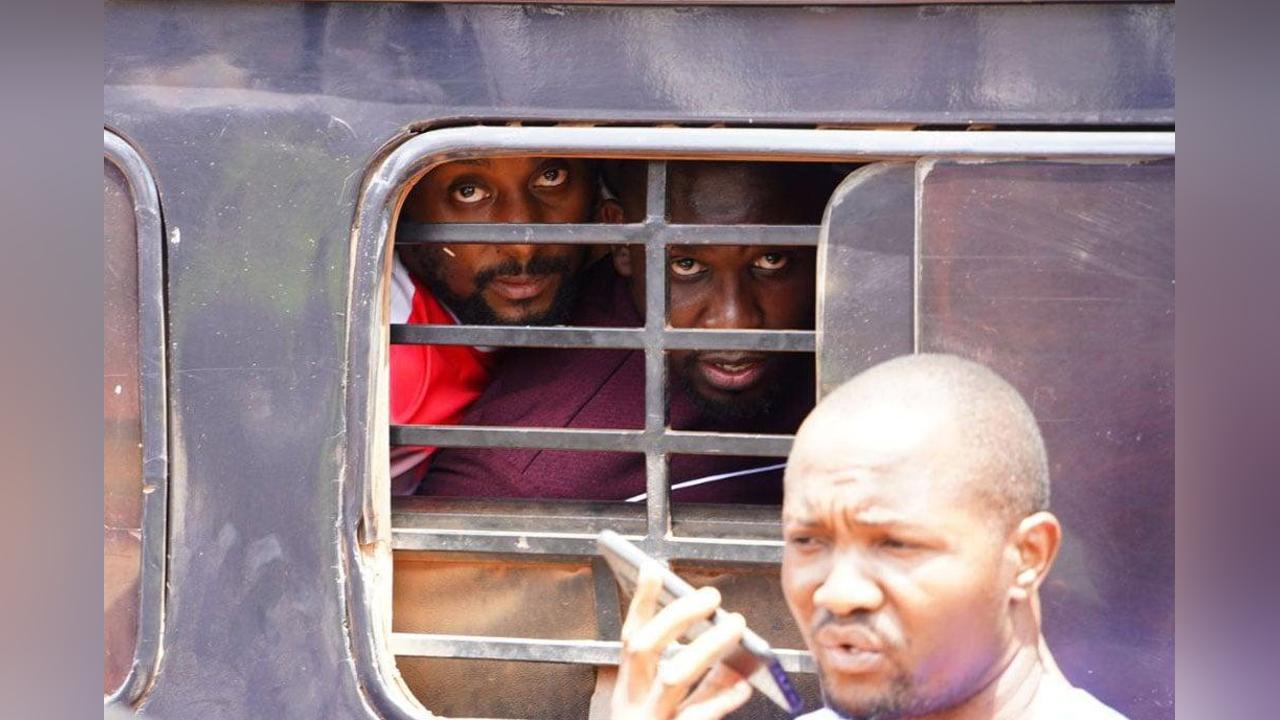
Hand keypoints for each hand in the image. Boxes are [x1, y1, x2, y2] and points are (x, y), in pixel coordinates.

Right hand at [611, 564, 753, 719]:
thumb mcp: (662, 713)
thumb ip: (688, 684)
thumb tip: (725, 647)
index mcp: (628, 694)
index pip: (630, 639)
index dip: (640, 604)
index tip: (653, 570)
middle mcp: (632, 705)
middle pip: (644, 649)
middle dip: (675, 616)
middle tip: (711, 596)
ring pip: (672, 677)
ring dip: (706, 646)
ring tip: (735, 625)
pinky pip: (697, 716)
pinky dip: (722, 699)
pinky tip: (743, 685)